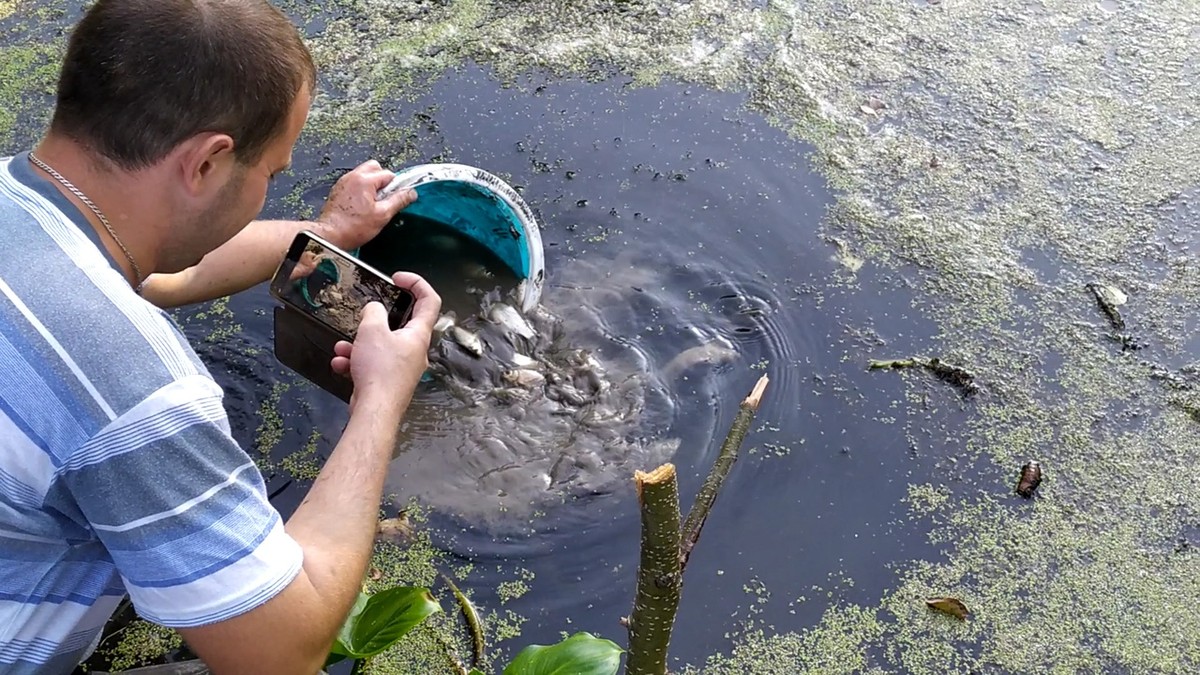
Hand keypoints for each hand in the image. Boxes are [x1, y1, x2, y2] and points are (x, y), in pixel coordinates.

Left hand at [315, 160, 417, 250]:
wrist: (330, 236)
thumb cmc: (353, 227)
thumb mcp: (382, 215)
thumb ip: (398, 201)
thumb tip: (411, 193)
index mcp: (364, 180)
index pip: (389, 174)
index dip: (395, 187)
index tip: (396, 198)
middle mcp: (353, 177)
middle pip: (375, 168)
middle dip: (383, 181)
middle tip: (384, 198)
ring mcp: (344, 182)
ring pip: (364, 174)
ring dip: (372, 185)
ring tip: (373, 204)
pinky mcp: (338, 190)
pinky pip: (355, 183)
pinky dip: (361, 190)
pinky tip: (362, 206)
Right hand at [330, 272, 440, 412]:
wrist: (375, 410)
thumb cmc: (379, 371)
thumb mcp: (372, 331)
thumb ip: (373, 313)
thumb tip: (374, 310)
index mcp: (418, 335)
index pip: (429, 301)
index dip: (417, 283)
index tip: (398, 278)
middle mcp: (415, 351)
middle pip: (400, 325)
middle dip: (376, 321)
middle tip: (364, 318)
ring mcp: (402, 367)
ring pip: (381, 346)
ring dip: (359, 344)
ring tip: (343, 348)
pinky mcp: (388, 381)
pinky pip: (371, 364)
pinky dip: (356, 362)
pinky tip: (341, 364)